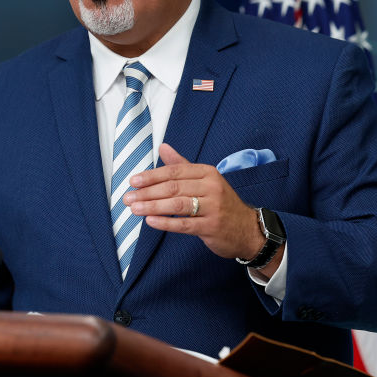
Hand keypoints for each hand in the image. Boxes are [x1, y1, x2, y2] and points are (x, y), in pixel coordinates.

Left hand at [125, 143, 272, 266]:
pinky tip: (150, 221)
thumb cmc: (221, 203)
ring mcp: (213, 207)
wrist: (248, 229)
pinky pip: (184, 224)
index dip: (151, 176)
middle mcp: (212, 187)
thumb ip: (181, 165)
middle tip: (128, 198)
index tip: (133, 181)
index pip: (174, 171)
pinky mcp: (212, 226)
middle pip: (173, 187)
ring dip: (152, 206)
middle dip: (147, 192)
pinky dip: (165, 222)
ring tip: (134, 209)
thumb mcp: (205, 180)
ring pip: (177, 204)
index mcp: (207, 173)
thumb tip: (162, 147)